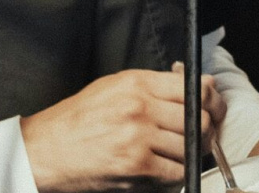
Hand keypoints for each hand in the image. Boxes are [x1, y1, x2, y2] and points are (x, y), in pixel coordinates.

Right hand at [20, 68, 225, 192]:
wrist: (43, 150)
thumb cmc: (77, 120)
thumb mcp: (113, 88)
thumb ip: (154, 86)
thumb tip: (198, 87)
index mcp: (136, 83)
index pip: (193, 87)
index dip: (212, 101)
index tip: (214, 109)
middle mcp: (139, 106)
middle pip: (198, 119)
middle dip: (205, 132)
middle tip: (199, 139)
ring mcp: (138, 137)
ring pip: (190, 147)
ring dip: (190, 155)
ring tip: (176, 155)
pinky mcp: (136, 166)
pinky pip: (176, 172)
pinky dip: (175, 174)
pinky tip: (162, 170)